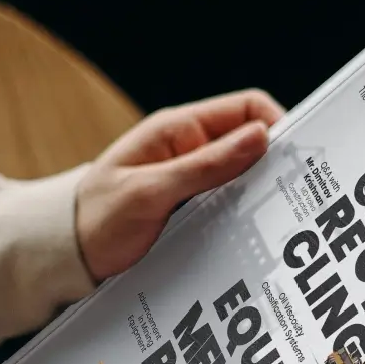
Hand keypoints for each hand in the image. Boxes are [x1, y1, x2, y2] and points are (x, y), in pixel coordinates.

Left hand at [76, 89, 284, 281]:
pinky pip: (230, 200)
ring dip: (260, 191)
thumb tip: (260, 136)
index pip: (246, 108)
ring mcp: (192, 179)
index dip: (277, 125)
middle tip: (295, 192)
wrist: (67, 255)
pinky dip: (244, 212)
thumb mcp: (151, 191)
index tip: (297, 157)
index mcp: (179, 130)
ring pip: (244, 175)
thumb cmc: (97, 219)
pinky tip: (252, 231)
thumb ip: (205, 165)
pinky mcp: (192, 206)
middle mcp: (190, 149)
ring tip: (276, 215)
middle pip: (251, 143)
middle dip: (275, 163)